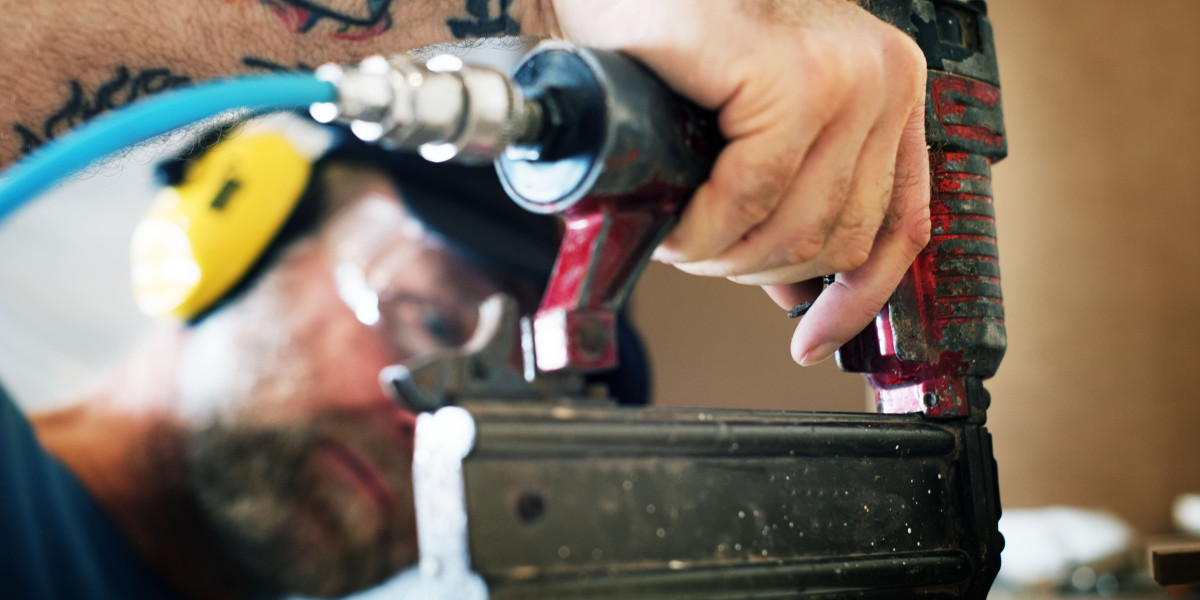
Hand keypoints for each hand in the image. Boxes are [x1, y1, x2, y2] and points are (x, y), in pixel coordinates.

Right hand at [544, 0, 930, 364]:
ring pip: (800, 229)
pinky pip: (753, 196)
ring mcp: (845, 76)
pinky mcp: (790, 76)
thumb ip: (790, 195)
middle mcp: (882, 79)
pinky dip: (706, 230)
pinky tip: (678, 228)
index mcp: (885, 89)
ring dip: (727, 258)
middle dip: (759, 272)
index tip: (814, 342)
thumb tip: (798, 284)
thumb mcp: (755, 120)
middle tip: (702, 258)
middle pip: (843, 239)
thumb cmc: (676, 30)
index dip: (858, 301)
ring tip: (682, 241)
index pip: (903, 224)